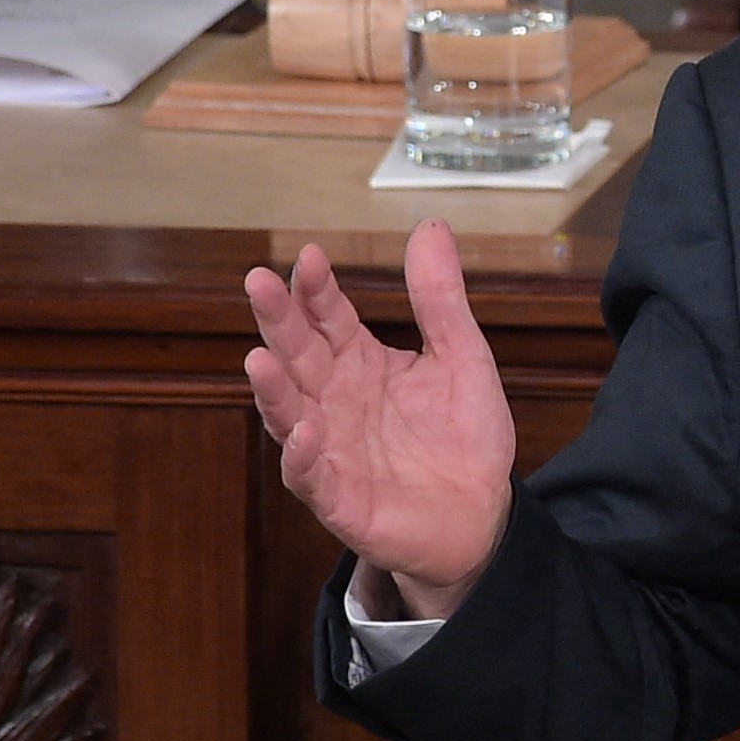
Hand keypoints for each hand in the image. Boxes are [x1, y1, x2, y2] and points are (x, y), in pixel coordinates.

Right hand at [243, 218, 515, 620]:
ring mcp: (330, 450)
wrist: (482, 514)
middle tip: (257, 282)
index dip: (317, 289)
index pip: (329, 318)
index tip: (311, 256)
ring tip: (260, 358)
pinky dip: (303, 456)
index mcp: (360, 363)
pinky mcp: (339, 498)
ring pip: (290, 414)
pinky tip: (306, 432)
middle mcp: (334, 401)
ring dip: (274, 389)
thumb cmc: (463, 436)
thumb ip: (440, 298)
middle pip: (298, 356)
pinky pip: (311, 476)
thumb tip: (430, 226)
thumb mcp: (463, 356)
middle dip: (277, 321)